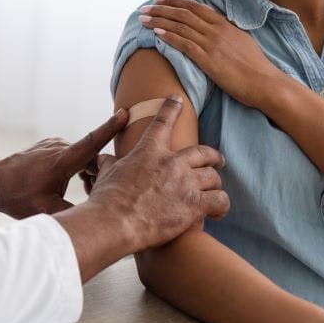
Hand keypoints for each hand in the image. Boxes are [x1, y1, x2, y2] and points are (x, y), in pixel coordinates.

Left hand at [0, 109, 130, 217]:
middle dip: (103, 172)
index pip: (90, 142)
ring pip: (82, 157)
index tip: (125, 113)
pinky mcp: (49, 145)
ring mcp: (53, 144)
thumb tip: (100, 218)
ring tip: (85, 191)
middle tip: (101, 192)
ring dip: (89, 172)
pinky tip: (70, 183)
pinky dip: (78, 167)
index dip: (109, 129)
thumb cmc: (17, 198)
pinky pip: (72, 154)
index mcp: (60, 161)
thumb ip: (75, 213)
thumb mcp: (47, 211)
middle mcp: (58, 147)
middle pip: (92, 157)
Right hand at [84, 97, 229, 252]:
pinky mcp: (194, 206)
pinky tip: (217, 212)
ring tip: (215, 192)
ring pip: (213, 177)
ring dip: (215, 185)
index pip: (163, 122)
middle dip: (214, 156)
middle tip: (219, 160)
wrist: (115, 222)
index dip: (172, 108)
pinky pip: (219, 200)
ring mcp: (185, 183)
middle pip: (203, 152)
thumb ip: (109, 164)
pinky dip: (221, 206)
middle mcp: (171, 163)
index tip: (178, 100)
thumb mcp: (106, 174)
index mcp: (149, 151)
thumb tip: (102, 160)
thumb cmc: (108, 199)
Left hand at [137, 0, 286, 108]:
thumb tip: (217, 30)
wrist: (266, 83)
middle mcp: (217, 30)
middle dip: (162, 8)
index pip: (196, 7)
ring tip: (143, 18)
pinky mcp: (208, 59)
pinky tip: (156, 33)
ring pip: (181, 26)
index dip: (176, 1)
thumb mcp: (242, 43)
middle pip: (184, 13)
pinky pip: (185, 44)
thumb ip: (227, 34)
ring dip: (159, 21)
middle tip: (145, 7)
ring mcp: (212, 44)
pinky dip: (169, 36)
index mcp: (225, 25)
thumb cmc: (256, 68)